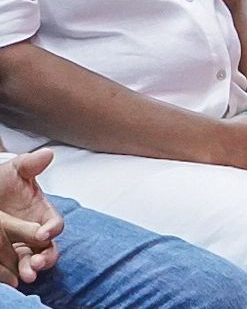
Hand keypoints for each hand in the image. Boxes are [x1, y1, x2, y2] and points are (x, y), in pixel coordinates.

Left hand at [0, 151, 61, 285]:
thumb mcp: (15, 171)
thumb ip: (31, 165)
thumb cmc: (4, 181)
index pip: (55, 225)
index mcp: (44, 214)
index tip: (43, 233)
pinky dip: (13, 274)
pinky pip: (13, 268)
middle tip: (35, 263)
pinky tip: (10, 278)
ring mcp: (22, 246)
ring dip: (32, 268)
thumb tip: (47, 154)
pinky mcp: (8, 257)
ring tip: (26, 274)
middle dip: (45, 258)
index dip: (52, 229)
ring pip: (33, 261)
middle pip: (48, 249)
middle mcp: (36, 233)